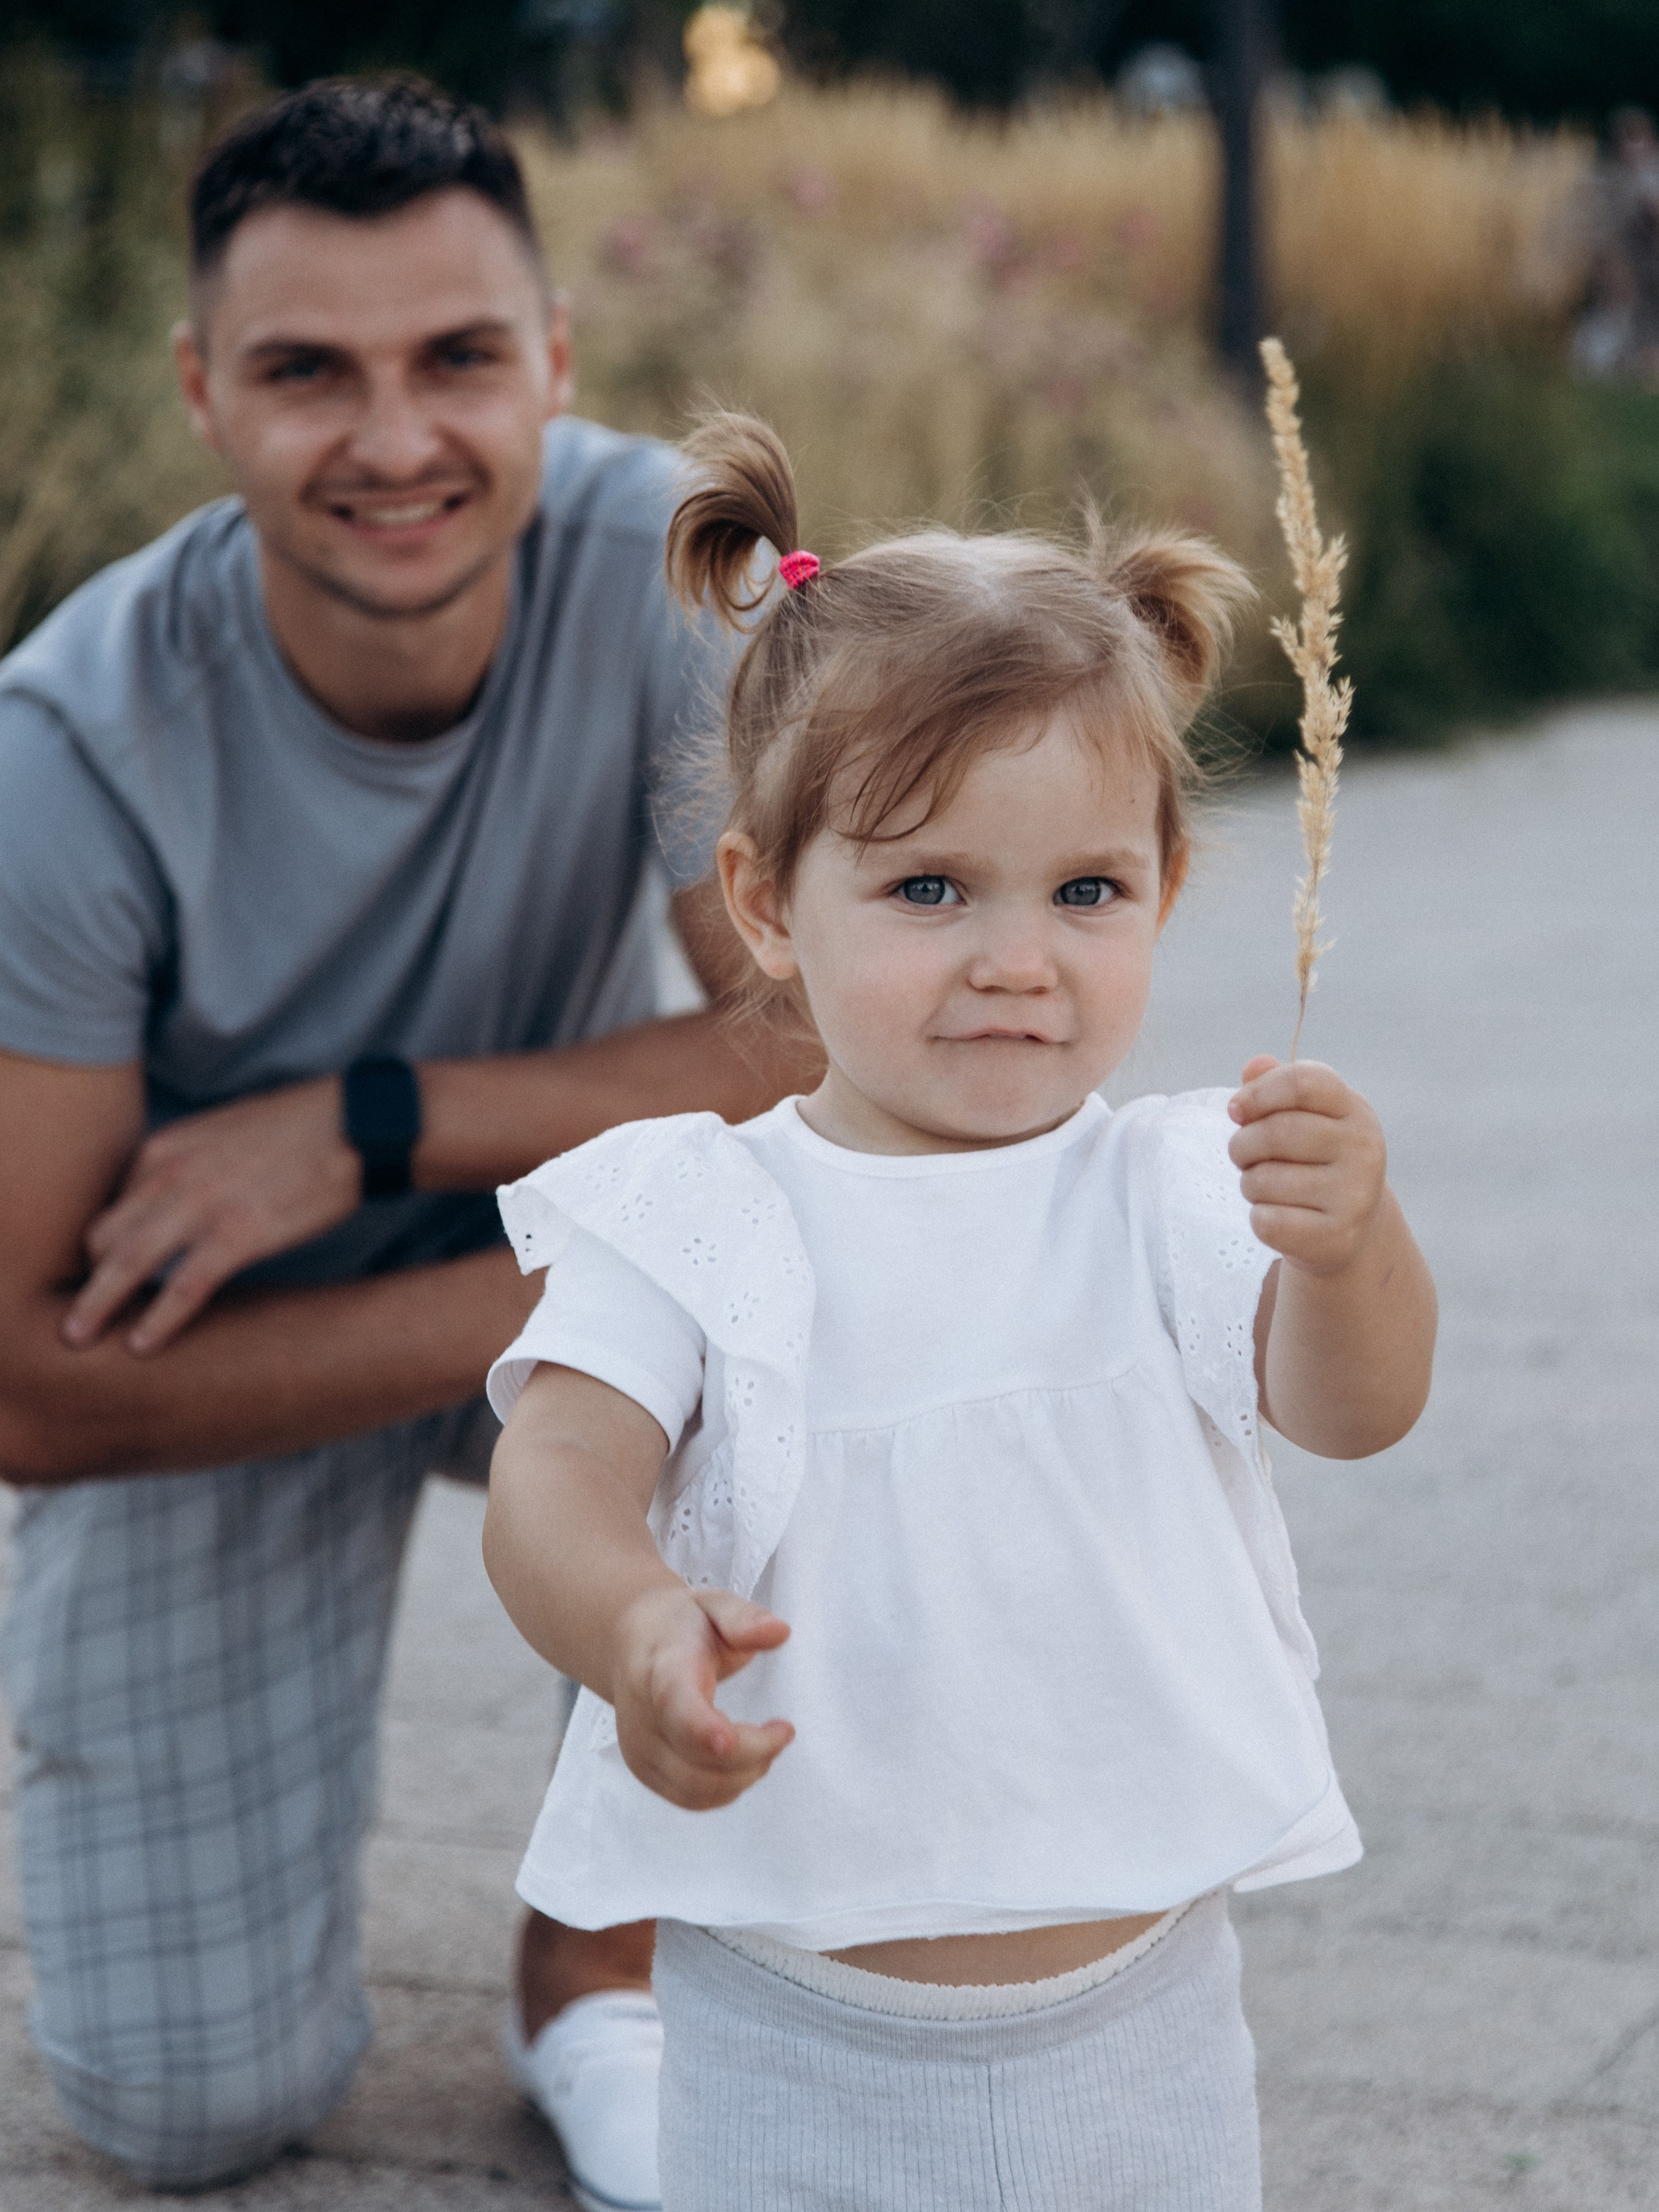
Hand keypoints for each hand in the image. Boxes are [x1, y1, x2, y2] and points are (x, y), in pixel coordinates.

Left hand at [62, 1078, 361, 1354]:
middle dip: (82, 1279)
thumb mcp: (222, 1130)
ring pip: (127, 1263)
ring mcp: (204, 1204)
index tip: (97, 1278)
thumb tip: (168, 1198)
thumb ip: (185, 1163)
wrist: (354, 1124)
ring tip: (77, 1339)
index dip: (100, 1248)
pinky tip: (142, 1345)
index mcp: (165, 1148)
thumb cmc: (297, 1128)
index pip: (111, 1208)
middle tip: (70, 1318)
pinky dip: (159, 1319)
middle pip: (103, 1237)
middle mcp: (172, 1173)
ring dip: (97, 1305)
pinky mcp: (240, 1233)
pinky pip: (185, 1286)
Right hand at [611, 1584, 793, 1810]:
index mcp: (661, 1669)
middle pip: (696, 1759)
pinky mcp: (645, 1772)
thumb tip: (779, 1631)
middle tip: (783, 1729)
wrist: (633, 1643)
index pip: (674, 1703)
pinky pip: (690, 1798)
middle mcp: (642, 1716)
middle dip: (753, 1754)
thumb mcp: (715, 1604)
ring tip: (767, 1744)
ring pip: (696, 1788)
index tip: (730, 1740)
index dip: (700, 1728)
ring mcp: (640, 1749)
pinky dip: (726, 1789)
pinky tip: (744, 1762)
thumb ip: (744, 1619)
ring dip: (744, 1775)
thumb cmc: (683, 1625)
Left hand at [1227, 1056, 1387, 1276]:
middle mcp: (1364, 1149)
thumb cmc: (1311, 1161)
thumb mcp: (1301, 1117)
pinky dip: (1259, 1218)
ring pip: (1264, 1180)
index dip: (1258, 1092)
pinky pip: (1267, 1220)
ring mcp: (1355, 1195)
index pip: (1303, 1081)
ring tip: (1267, 1187)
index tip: (1236, 1110)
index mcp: (1354, 1110)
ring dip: (1249, 1184)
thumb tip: (1254, 1066)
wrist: (1346, 1229)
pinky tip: (1278, 1216)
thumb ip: (1273, 1085)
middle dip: (1242, 1145)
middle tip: (1243, 1156)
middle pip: (1276, 1132)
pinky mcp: (1337, 1236)